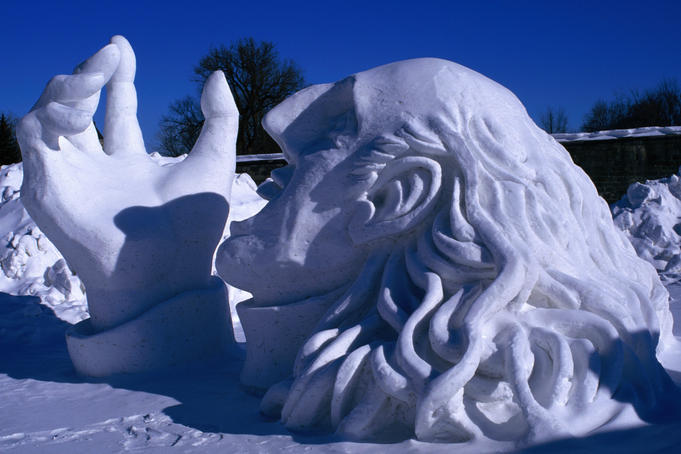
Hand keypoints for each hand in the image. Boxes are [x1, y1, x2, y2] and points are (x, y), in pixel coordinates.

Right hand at [16, 36, 237, 331]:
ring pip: (49, 115)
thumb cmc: (193, 228)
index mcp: (131, 165)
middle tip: (112, 52)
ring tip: (97, 76)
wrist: (167, 271)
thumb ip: (219, 118)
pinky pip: (32, 134)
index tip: (122, 47)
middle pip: (80, 108)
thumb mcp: (213, 162)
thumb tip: (215, 73)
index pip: (115, 112)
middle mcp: (97, 169)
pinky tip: (81, 109)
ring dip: (69, 86)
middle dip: (90, 72)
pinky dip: (50, 112)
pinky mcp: (46, 187)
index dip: (117, 77)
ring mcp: (70, 177)